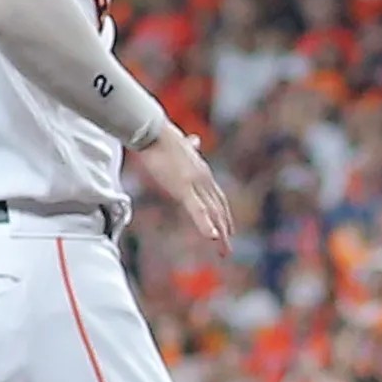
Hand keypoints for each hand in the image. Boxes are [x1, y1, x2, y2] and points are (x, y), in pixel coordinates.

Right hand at [134, 124, 235, 246]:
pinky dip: (205, 224)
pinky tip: (212, 237)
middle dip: (224, 230)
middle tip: (227, 249)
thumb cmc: (163, 136)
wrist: (153, 130)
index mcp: (202, 172)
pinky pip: (197, 209)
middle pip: (218, 209)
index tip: (228, 229)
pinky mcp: (184, 187)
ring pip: (212, 212)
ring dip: (219, 233)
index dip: (224, 215)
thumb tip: (194, 139)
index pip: (218, 198)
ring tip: (223, 250)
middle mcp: (204, 179)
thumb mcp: (182, 144)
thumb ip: (190, 146)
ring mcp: (196, 184)